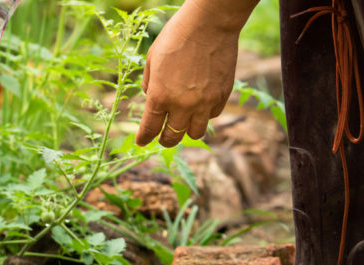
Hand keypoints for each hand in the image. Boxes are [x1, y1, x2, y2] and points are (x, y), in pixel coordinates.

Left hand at [135, 0, 255, 146]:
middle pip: (172, 138)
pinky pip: (212, 116)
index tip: (142, 142)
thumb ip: (148, 83)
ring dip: (187, 130)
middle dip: (165, 139)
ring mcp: (204, 103)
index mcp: (160, 96)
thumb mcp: (152, 59)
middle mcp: (182, 105)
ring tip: (184, 122)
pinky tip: (201, 103)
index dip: (144, 138)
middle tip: (163, 137)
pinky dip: (205, 114)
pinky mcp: (222, 96)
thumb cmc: (176, 37)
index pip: (150, 128)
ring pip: (195, 133)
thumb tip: (150, 98)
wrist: (209, 23)